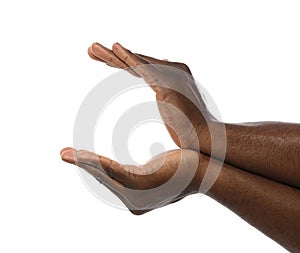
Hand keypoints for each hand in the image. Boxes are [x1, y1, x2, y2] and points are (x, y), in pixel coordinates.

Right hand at [60, 147, 203, 214]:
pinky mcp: (140, 183)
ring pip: (104, 175)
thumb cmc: (183, 167)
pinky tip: (80, 155)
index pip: (111, 182)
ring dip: (84, 163)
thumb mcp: (156, 172)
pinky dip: (95, 162)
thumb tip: (133, 172)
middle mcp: (134, 201)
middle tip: (65, 154)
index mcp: (136, 199)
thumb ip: (141, 175)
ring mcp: (137, 194)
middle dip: (83, 166)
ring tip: (65, 154)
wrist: (204, 168)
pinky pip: (113, 171)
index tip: (82, 158)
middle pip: (104, 179)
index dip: (94, 169)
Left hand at [88, 42, 214, 149]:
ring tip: (92, 48)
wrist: (203, 136)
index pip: (141, 66)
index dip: (121, 61)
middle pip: (136, 61)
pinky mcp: (166, 84)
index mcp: (171, 76)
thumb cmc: (188, 126)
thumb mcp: (175, 105)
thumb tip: (162, 85)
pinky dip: (128, 57)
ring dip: (112, 54)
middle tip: (91, 50)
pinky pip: (143, 68)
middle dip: (112, 56)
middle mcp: (171, 70)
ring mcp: (169, 75)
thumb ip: (167, 92)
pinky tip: (114, 47)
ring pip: (136, 61)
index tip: (103, 60)